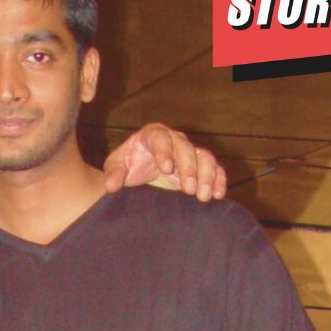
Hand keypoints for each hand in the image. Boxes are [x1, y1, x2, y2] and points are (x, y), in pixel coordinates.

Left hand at [103, 123, 226, 200]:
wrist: (139, 170)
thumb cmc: (128, 164)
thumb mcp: (117, 167)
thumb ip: (114, 174)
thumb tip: (111, 186)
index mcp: (153, 135)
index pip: (160, 139)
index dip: (165, 152)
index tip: (166, 169)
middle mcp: (174, 140)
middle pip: (186, 148)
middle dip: (189, 168)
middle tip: (189, 189)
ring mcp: (190, 152)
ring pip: (204, 157)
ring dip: (207, 176)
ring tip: (204, 196)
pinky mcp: (200, 166)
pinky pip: (215, 168)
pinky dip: (219, 180)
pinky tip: (218, 195)